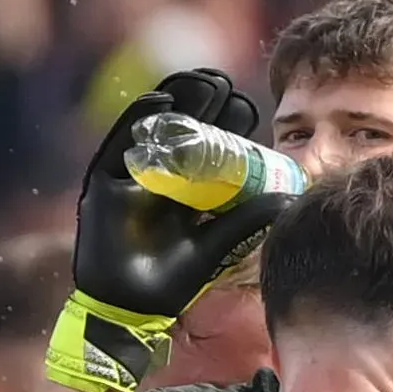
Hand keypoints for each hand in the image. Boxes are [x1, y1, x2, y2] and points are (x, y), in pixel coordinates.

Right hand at [52, 69, 291, 391]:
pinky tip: (165, 99)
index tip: (248, 107)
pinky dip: (140, 116)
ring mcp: (128, 176)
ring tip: (204, 83)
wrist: (129, 309)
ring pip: (154, 125)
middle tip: (227, 87)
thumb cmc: (170, 283)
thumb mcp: (215, 246)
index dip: (225, 123)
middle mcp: (155, 177)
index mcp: (183, 189)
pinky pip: (120, 139)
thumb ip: (246, 222)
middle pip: (182, 128)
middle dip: (204, 104)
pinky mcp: (104, 180)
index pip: (206, 145)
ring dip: (178, 99)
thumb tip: (288, 199)